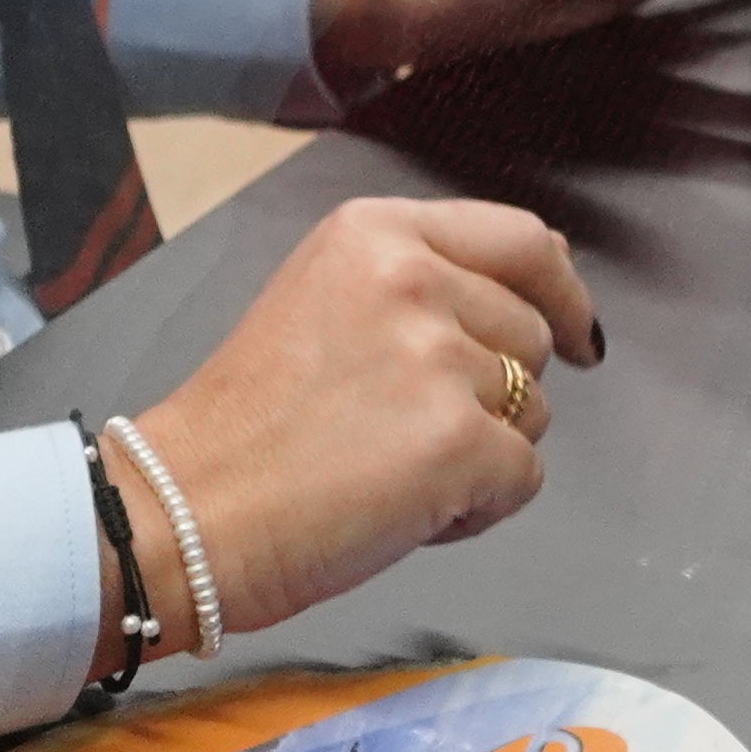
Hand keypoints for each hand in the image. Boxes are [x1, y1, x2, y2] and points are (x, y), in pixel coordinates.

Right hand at [117, 194, 596, 645]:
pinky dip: (478, 510)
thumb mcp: (325, 302)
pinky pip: (522, 478)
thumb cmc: (238, 431)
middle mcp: (415, 278)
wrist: (172, 518)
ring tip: (386, 473)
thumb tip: (547, 285)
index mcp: (377, 234)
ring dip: (481, 453)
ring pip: (533, 412)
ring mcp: (439, 358)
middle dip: (492, 394)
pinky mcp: (457, 442)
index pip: (523, 241)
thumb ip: (424, 283)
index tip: (577, 330)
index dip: (560, 291)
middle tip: (397, 434)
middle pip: (532, 336)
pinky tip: (402, 516)